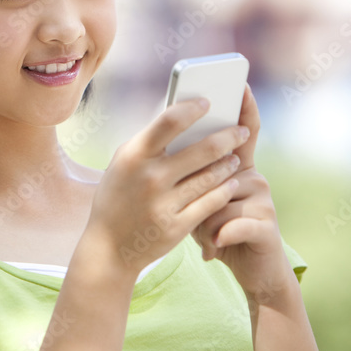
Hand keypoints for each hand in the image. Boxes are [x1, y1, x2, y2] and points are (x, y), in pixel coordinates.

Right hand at [84, 98, 248, 276]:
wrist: (109, 247)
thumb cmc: (118, 196)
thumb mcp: (124, 163)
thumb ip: (149, 142)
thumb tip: (181, 118)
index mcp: (135, 156)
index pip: (170, 121)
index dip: (193, 109)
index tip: (208, 103)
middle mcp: (151, 178)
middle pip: (202, 149)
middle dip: (228, 137)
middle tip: (241, 131)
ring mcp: (164, 204)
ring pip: (212, 177)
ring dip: (229, 164)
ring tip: (235, 158)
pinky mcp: (177, 226)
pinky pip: (211, 202)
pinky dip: (225, 190)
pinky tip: (231, 182)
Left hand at [190, 85, 296, 304]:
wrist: (251, 271)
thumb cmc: (217, 230)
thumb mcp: (199, 200)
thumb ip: (190, 175)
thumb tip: (167, 149)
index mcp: (238, 167)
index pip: (242, 131)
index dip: (244, 107)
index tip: (242, 84)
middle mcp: (254, 177)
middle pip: (220, 167)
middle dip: (199, 190)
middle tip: (191, 210)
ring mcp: (263, 199)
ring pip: (220, 198)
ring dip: (205, 223)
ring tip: (205, 238)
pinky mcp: (266, 225)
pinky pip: (230, 223)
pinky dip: (216, 239)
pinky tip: (213, 249)